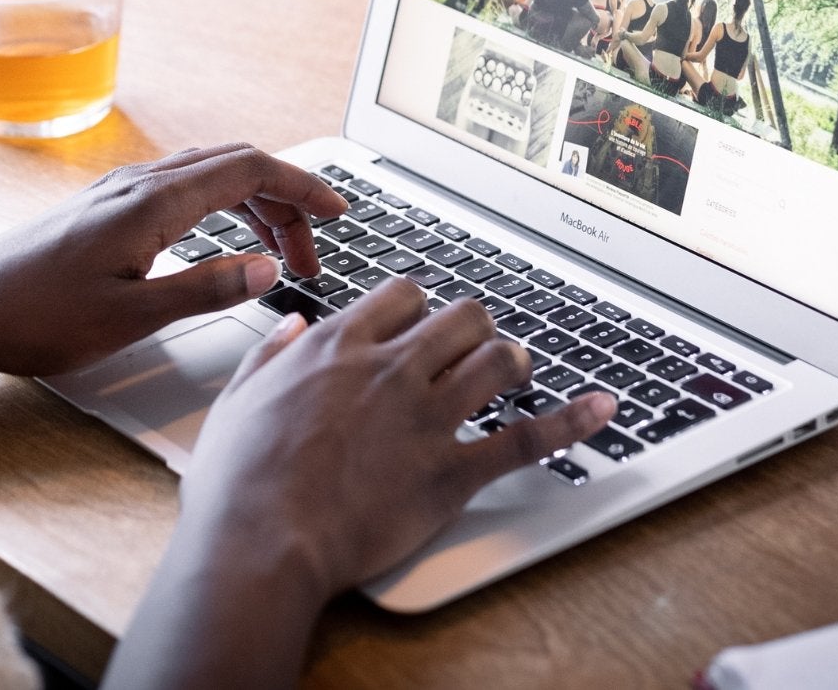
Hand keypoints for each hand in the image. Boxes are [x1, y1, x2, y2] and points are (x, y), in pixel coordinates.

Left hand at [0, 143, 346, 385]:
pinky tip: (221, 243)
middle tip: (315, 252)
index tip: (340, 210)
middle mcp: (138, 184)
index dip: (302, 187)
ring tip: (280, 254)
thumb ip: (206, 289)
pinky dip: (220, 206)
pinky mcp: (104, 207)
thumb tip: (269, 268)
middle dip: (286, 201)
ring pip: (208, 176)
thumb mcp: (131, 318)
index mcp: (153, 202)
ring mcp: (118, 191)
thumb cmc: (36, 319)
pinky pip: (181, 187)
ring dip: (253, 205)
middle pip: (235, 166)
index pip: (249, 170)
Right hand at [176, 280, 616, 604]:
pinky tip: (601, 408)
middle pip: (461, 316)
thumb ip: (268, 355)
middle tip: (473, 346)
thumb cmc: (238, 481)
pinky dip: (571, 422)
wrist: (260, 543)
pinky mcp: (450, 472)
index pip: (402, 294)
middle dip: (474, 326)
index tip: (419, 324)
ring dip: (513, 361)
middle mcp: (390, 369)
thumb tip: (290, 327)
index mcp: (338, 346)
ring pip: (498, 360)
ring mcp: (425, 418)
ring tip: (517, 371)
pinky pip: (526, 438)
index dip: (419, 306)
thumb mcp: (237, 399)